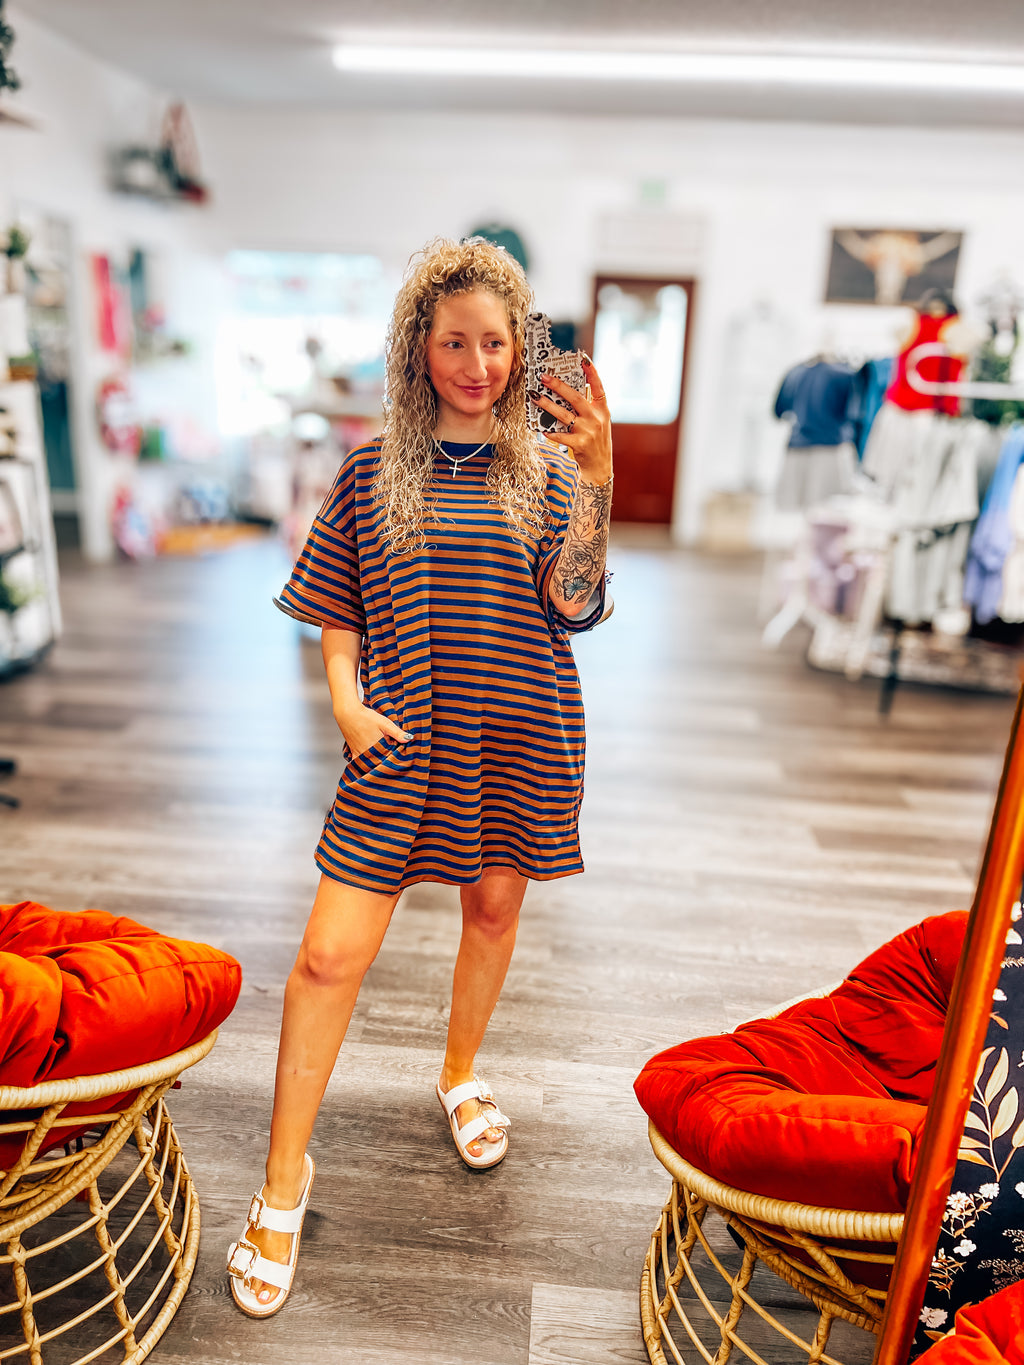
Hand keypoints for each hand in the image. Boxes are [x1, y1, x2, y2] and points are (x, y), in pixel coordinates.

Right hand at [335, 704, 412, 757]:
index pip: (389, 760)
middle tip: (394, 763)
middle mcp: (366, 753)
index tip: (401, 761)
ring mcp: (359, 754)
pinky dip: (365, 764)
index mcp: (376, 748)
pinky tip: (370, 763)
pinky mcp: (353, 752)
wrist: (348, 713)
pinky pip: (360, 762)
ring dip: (376, 764)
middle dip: (386, 764)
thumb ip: (397, 733)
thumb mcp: (385, 723)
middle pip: (379, 764)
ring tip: (383, 762)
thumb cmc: (366, 717)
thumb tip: (410, 739)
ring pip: (370, 764)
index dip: (395, 760)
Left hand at [530, 357, 612, 485]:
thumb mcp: (597, 422)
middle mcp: (596, 418)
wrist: (600, 468)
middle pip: (575, 397)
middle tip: (544, 377)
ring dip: (547, 405)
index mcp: (602, 410)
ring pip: (564, 414)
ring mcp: (588, 431)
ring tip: (535, 398)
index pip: (599, 387)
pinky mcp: (580, 444)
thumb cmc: (595, 442)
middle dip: (558, 385)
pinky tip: (541, 429)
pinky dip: (550, 433)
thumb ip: (587, 408)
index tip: (583, 358)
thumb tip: (565, 392)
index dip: (592, 372)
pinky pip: (561, 435)